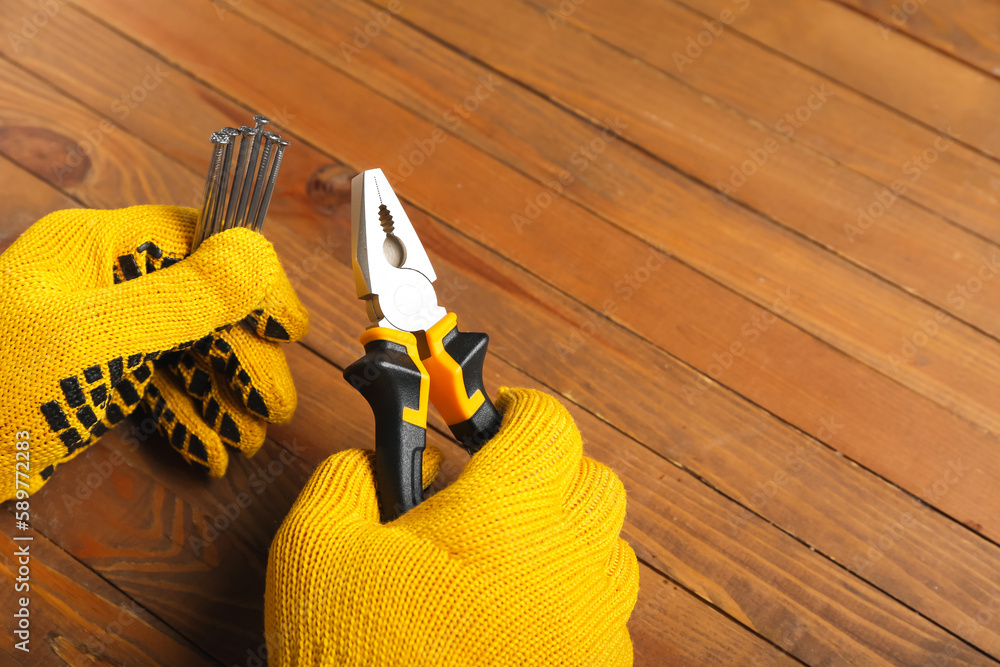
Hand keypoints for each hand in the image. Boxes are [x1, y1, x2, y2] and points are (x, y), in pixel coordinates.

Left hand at [0, 205, 307, 501]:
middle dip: (242, 357)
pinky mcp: (95, 378)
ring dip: (224, 396)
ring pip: (186, 352)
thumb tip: (256, 256)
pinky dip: (189, 420)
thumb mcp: (90, 341)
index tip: (286, 328)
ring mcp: (101, 332)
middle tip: (277, 406)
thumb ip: (180, 298)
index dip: (251, 281)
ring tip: (253, 439)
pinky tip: (214, 453)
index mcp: (99, 249)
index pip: (201, 241)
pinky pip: (159, 389)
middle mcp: (106, 283)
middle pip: (202, 306)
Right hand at [265, 388, 637, 666]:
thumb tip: (386, 455)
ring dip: (568, 532)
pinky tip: (523, 614)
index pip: (548, 426)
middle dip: (550, 468)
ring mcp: (591, 624)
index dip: (519, 409)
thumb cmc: (352, 657)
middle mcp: (566, 563)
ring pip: (609, 547)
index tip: (493, 415)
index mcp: (503, 516)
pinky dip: (574, 595)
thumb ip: (352, 476)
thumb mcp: (315, 549)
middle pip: (595, 480)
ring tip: (511, 552)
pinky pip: (608, 612)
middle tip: (499, 483)